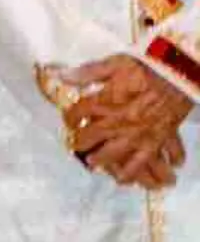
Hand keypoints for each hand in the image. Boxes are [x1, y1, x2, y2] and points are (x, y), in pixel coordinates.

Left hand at [64, 55, 192, 186]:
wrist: (180, 76)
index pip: (78, 112)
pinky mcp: (156, 141)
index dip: (70, 117)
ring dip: (102, 161)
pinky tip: (128, 178)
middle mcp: (118, 121)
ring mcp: (137, 134)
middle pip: (91, 137)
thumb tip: (61, 75)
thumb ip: (87, 72)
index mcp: (105, 101)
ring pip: (114, 154)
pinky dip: (136, 171)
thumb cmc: (148, 67)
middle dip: (80, 142)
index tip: (69, 119)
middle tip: (76, 146)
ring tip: (94, 164)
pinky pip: (144, 161)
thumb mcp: (115, 63)